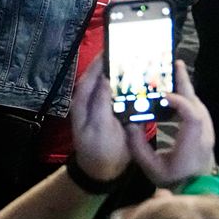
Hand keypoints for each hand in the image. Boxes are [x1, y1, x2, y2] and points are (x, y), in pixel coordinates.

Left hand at [71, 60, 131, 181]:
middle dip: (110, 62)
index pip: (90, 76)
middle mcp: (88, 101)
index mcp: (82, 103)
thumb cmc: (100, 151)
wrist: (103, 171)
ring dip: (117, 72)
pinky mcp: (108, 112)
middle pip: (98, 76)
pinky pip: (114, 93)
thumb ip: (101, 103)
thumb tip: (103, 78)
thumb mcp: (100, 128)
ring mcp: (98, 106)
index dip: (99, 61)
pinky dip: (123, 85)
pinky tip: (135, 79)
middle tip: (126, 49)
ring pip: (106, 83)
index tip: (111, 47)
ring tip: (132, 58)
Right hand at [127, 61, 214, 186]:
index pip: (191, 114)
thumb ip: (138, 146)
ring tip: (175, 74)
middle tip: (176, 64)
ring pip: (199, 105)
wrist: (194, 192)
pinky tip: (178, 94)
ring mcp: (207, 133)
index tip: (162, 94)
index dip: (179, 101)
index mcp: (192, 142)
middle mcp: (203, 134)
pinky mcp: (206, 134)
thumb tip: (129, 124)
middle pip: (197, 104)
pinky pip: (198, 111)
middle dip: (186, 83)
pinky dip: (188, 99)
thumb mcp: (151, 167)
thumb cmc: (173, 181)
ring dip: (187, 90)